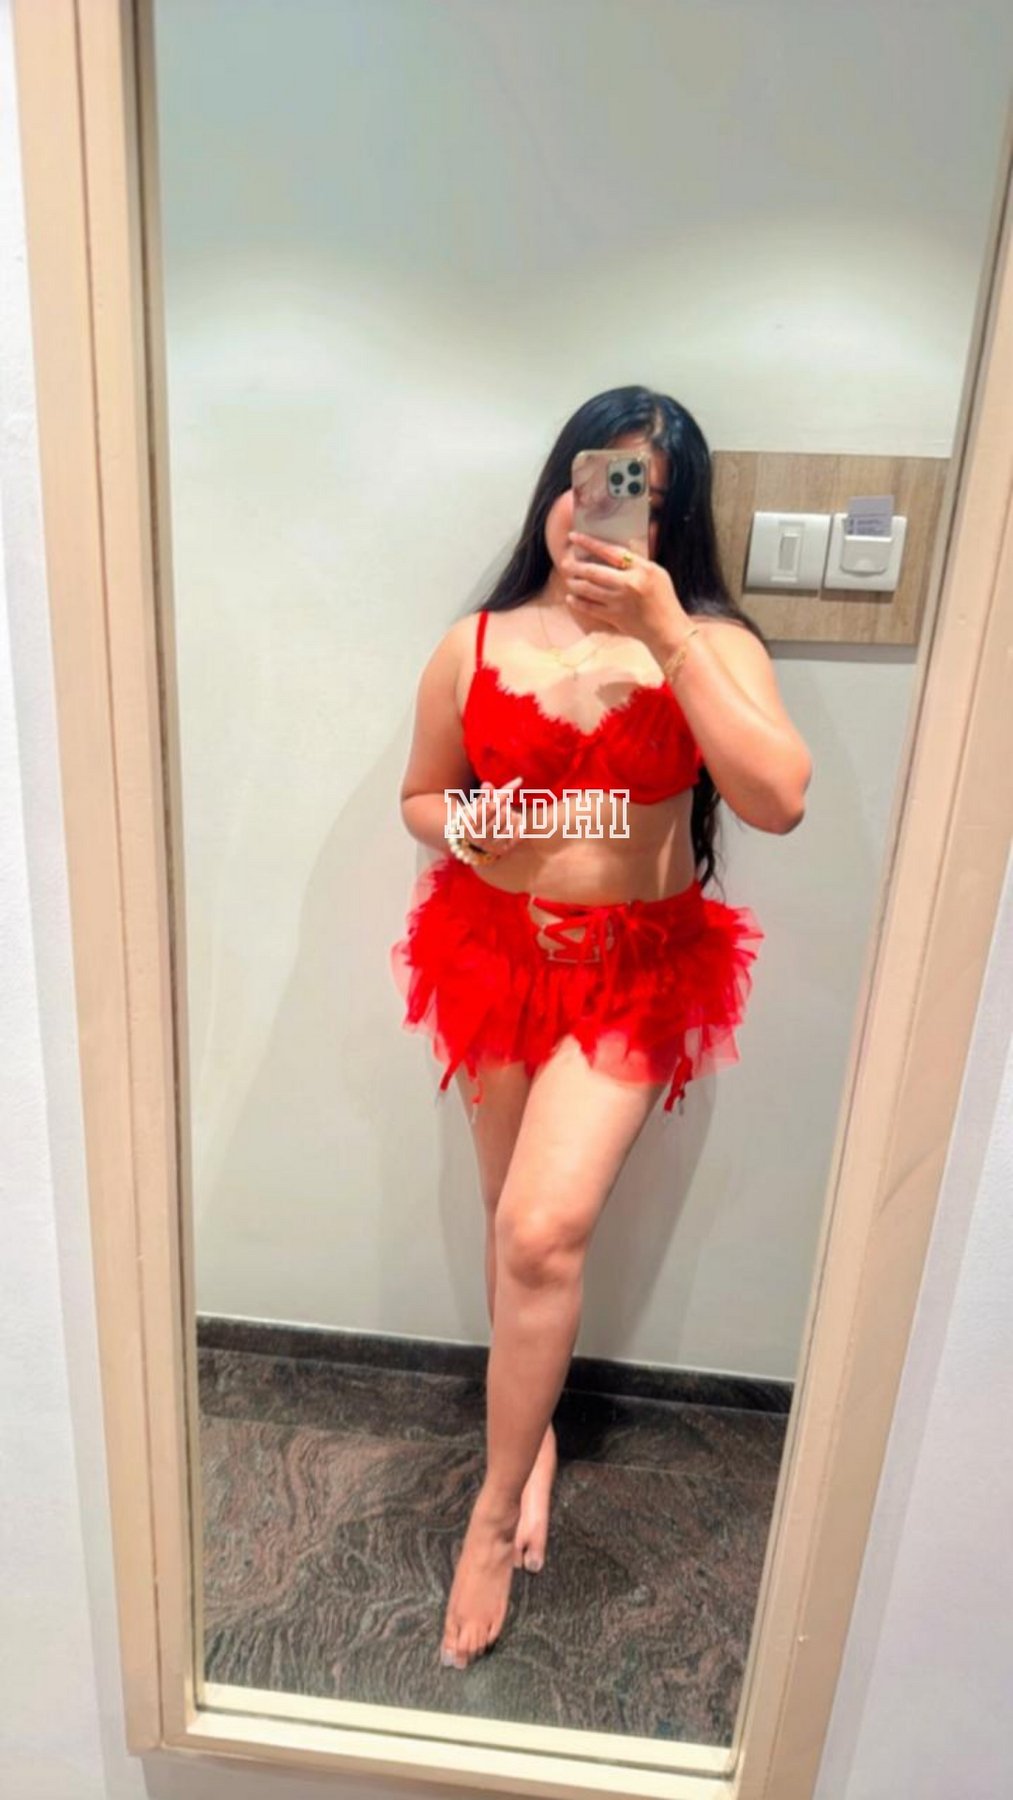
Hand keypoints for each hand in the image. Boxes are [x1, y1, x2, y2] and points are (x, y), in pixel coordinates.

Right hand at [463, 777, 524, 860]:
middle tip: (505, 806)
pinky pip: (517, 835)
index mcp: (468, 824)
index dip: (497, 801)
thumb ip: (490, 793)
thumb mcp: (480, 802)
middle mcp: (478, 838)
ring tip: (510, 812)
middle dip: (505, 808)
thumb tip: (509, 781)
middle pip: (501, 816)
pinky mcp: (502, 850)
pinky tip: (517, 819)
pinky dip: (520, 824)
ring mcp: (490, 846)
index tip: (498, 800)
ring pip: (510, 826)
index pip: (489, 808)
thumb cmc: (479, 814)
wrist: (476, 837)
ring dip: (513, 815)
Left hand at [560, 531, 690, 654]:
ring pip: (588, 589)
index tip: (574, 537)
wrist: (667, 629)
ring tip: (568, 580)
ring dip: (574, 583)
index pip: (610, 551)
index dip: (589, 543)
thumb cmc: (664, 600)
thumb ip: (638, 562)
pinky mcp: (615, 617)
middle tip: (565, 563)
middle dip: (575, 566)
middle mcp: (629, 583)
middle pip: (593, 571)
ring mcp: (620, 601)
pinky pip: (590, 607)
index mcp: (642, 569)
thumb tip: (614, 552)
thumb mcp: (658, 573)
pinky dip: (578, 602)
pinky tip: (571, 598)